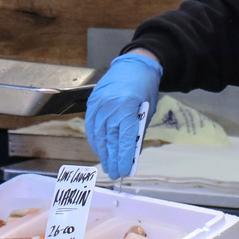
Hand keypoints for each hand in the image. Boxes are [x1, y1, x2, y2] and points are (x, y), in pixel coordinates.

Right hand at [84, 51, 162, 178]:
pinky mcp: (92, 102)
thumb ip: (138, 132)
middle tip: (114, 173)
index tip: (123, 171)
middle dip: (112, 159)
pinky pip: (91, 126)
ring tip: (106, 164)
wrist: (134, 65)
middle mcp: (110, 107)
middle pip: (109, 140)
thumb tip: (131, 154)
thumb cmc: (145, 88)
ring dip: (103, 152)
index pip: (123, 140)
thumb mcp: (147, 112)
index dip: (122, 158)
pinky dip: (95, 139)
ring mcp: (99, 104)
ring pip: (98, 135)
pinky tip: (99, 148)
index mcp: (127, 108)